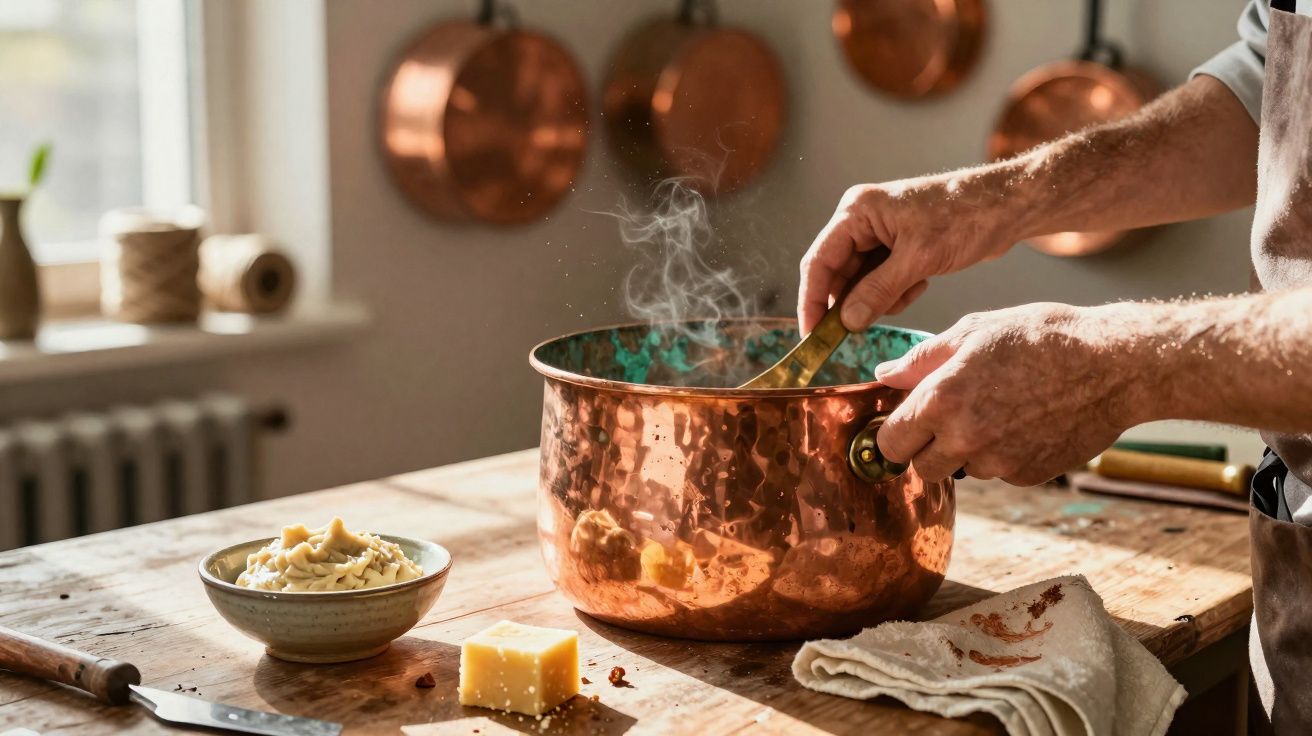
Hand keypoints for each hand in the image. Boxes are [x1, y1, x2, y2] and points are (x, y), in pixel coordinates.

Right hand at [798, 176, 1018, 333]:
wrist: (1007, 206)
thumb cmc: (965, 217)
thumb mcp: (919, 260)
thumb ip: (878, 291)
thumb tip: (847, 322)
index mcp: (857, 211)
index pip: (819, 261)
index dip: (812, 301)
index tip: (811, 336)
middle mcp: (862, 220)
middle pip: (837, 274)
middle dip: (852, 303)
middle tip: (859, 333)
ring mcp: (879, 234)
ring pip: (860, 281)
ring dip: (880, 298)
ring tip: (910, 291)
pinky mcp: (897, 246)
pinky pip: (880, 280)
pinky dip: (896, 292)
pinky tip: (920, 284)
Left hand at [872, 303, 1147, 485]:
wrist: (1112, 364)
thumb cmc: (1042, 337)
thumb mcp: (974, 331)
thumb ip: (921, 359)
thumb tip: (884, 374)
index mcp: (943, 400)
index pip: (890, 442)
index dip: (893, 432)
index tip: (903, 422)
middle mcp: (965, 438)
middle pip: (920, 467)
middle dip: (926, 446)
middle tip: (948, 417)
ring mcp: (998, 462)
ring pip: (960, 470)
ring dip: (966, 450)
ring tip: (996, 409)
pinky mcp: (1027, 475)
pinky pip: (997, 473)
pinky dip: (1002, 455)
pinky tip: (1023, 421)